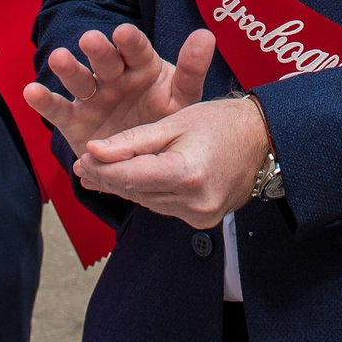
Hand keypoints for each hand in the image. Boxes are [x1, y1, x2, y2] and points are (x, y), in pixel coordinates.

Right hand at [23, 24, 214, 158]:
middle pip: (105, 61)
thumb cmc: (165, 118)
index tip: (124, 33)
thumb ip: (191, 70)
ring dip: (69, 69)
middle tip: (91, 41)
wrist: (147, 157)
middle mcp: (114, 77)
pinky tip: (31, 91)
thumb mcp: (183, 98)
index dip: (129, 42)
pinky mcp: (75, 121)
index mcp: (142, 67)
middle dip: (98, 50)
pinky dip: (44, 101)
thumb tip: (207, 34)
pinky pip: (59, 110)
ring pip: (80, 80)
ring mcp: (93, 97)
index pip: (136, 50)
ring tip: (59, 58)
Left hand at [74, 96, 272, 229]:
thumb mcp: (173, 122)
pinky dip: (146, 191)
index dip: (102, 170)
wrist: (261, 139)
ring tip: (99, 171)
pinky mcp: (201, 220)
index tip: (81, 160)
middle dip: (107, 178)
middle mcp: (195, 201)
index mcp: (188, 173)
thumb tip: (93, 151)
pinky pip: (162, 205)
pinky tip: (130, 179)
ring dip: (124, 186)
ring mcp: (200, 215)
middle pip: (136, 192)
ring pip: (146, 201)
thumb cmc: (220, 122)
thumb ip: (132, 141)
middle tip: (82, 165)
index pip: (131, 177)